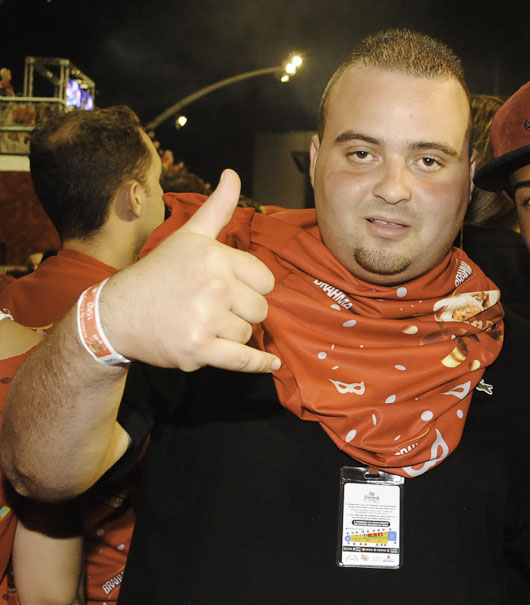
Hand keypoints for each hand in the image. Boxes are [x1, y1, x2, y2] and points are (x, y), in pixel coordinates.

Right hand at [101, 169, 279, 372]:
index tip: (229, 287)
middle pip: (260, 309)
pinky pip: (244, 360)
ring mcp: (205, 319)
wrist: (116, 315)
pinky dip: (259, 364)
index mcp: (214, 256)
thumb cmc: (158, 275)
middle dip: (242, 312)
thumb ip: (217, 208)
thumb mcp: (188, 236)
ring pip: (249, 334)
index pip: (265, 280)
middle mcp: (212, 285)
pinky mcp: (198, 349)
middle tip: (212, 308)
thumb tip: (233, 174)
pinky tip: (272, 363)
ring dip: (232, 335)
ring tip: (203, 323)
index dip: (250, 287)